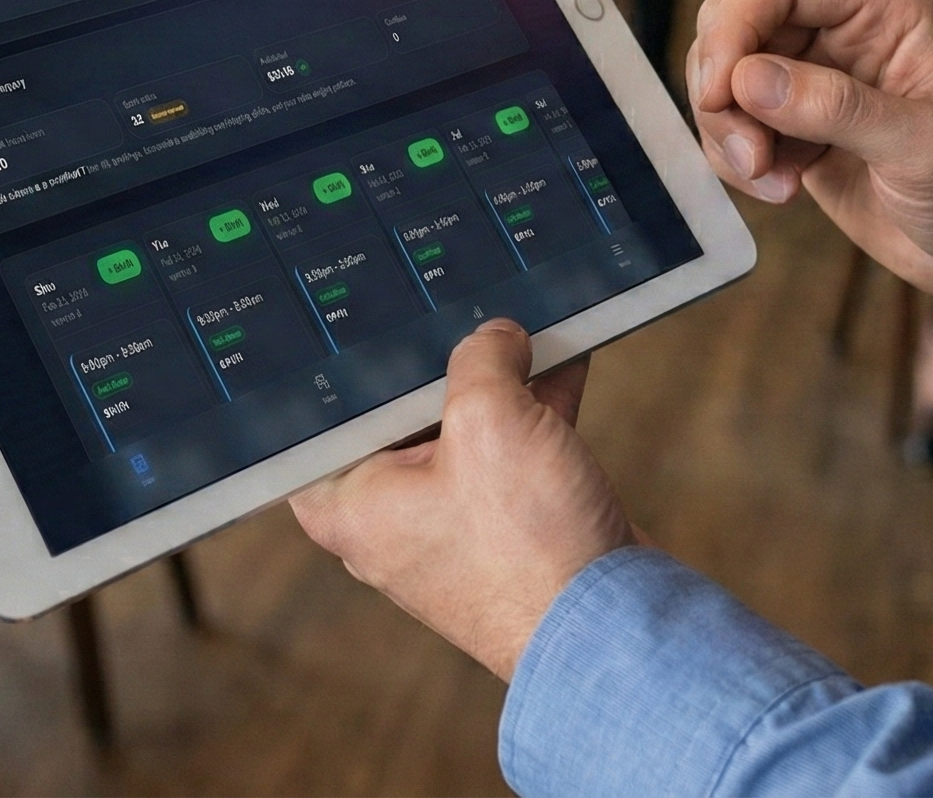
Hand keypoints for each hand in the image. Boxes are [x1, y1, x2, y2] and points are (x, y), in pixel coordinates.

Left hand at [292, 321, 631, 680]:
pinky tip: (562, 357)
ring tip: (517, 322)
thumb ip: (482, 358)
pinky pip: (511, 452)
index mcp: (350, 504)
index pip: (319, 422)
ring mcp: (452, 525)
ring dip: (497, 381)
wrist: (612, 626)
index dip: (343, 369)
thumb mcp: (492, 420)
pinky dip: (534, 411)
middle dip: (436, 361)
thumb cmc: (527, 547)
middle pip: (400, 415)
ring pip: (465, 431)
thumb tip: (495, 335)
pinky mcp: (507, 528)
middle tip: (450, 306)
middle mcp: (390, 519)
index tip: (362, 321)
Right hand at [688, 0, 932, 321]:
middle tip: (751, 156)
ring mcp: (814, 73)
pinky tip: (782, 191)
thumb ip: (839, 109)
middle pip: (735, 19)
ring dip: (727, 129)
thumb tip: (748, 79)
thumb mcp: (926, 148)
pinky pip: (731, 119)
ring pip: (723, 71)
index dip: (735, 26)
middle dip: (723, 88)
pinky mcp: (794, 119)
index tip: (719, 94)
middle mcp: (842, 26)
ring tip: (772, 180)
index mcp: (884, 5)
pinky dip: (735, 157)